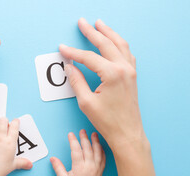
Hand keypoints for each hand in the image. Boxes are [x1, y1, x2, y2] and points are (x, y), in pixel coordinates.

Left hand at [0, 118, 32, 175]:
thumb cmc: (0, 169)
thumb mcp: (13, 165)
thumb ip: (22, 162)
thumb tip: (29, 164)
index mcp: (10, 142)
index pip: (14, 126)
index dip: (16, 122)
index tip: (16, 121)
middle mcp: (0, 138)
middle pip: (3, 121)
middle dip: (5, 122)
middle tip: (5, 126)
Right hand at [50, 130, 104, 175]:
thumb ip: (58, 167)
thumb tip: (52, 158)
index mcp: (79, 168)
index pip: (76, 150)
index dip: (73, 141)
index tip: (70, 134)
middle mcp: (89, 166)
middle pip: (87, 148)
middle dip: (84, 138)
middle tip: (82, 131)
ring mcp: (96, 168)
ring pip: (97, 152)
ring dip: (95, 142)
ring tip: (94, 134)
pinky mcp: (100, 171)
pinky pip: (103, 159)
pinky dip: (102, 151)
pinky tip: (100, 146)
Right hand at [59, 18, 143, 148]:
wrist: (127, 133)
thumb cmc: (108, 121)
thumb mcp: (86, 102)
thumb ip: (76, 82)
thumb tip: (69, 67)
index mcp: (112, 74)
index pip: (89, 58)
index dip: (73, 53)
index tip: (62, 48)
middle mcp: (124, 69)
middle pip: (106, 44)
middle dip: (92, 32)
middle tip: (82, 23)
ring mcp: (130, 71)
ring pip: (120, 44)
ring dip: (108, 33)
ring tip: (99, 24)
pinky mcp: (132, 76)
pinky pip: (126, 53)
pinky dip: (119, 43)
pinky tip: (114, 41)